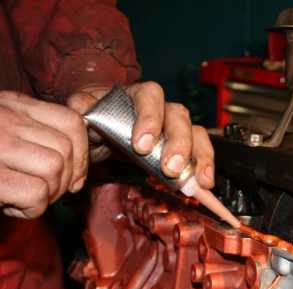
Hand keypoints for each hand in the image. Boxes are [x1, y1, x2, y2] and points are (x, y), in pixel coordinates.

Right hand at [0, 91, 87, 218]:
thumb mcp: (6, 134)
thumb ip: (38, 140)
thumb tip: (78, 176)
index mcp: (11, 104)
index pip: (72, 122)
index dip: (82, 154)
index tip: (73, 176)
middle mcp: (3, 118)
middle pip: (67, 149)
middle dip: (65, 180)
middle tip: (42, 191)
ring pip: (55, 169)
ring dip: (47, 194)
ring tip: (23, 196)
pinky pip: (35, 194)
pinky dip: (31, 209)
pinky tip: (10, 205)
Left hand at [68, 82, 214, 187]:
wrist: (102, 132)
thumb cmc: (97, 119)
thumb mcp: (83, 112)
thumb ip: (80, 106)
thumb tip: (80, 106)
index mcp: (137, 95)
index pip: (150, 96)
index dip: (150, 119)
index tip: (142, 145)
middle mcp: (162, 108)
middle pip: (178, 116)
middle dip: (178, 144)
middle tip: (171, 168)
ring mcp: (175, 127)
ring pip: (195, 133)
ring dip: (198, 157)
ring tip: (198, 179)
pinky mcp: (183, 147)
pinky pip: (200, 152)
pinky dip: (204, 168)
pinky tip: (204, 183)